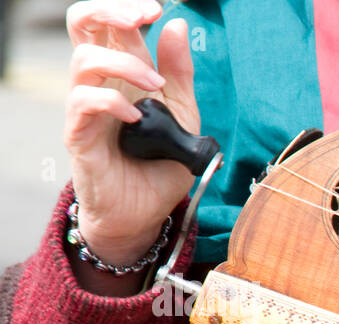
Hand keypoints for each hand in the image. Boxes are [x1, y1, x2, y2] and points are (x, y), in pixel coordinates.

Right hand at [65, 0, 199, 269]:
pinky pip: (82, 102)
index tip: (157, 10)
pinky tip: (136, 115)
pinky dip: (111, 101)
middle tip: (141, 19)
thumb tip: (177, 26)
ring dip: (124, 63)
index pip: (112, 24)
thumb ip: (180, 73)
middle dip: (109, 11)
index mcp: (122, 72)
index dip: (128, 8)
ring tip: (155, 86)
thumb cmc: (159, 164)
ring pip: (83, 60)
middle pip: (82, 25)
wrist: (145, 212)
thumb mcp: (183, 114)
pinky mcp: (79, 135)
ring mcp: (85, 108)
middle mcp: (99, 82)